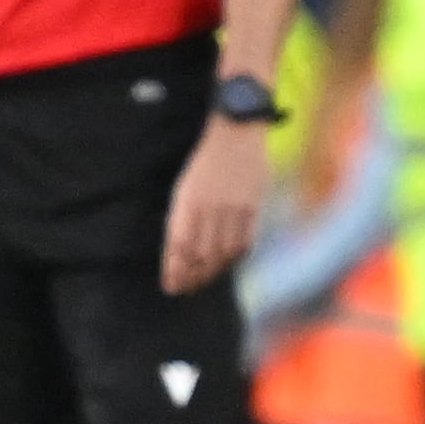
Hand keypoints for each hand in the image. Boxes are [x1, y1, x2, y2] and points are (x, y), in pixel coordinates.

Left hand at [161, 114, 269, 293]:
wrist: (236, 135)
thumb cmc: (206, 164)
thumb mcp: (185, 188)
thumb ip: (183, 220)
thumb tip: (181, 255)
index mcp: (187, 200)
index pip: (179, 245)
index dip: (175, 270)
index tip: (171, 286)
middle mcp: (209, 206)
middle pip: (201, 254)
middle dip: (192, 276)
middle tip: (187, 288)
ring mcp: (232, 208)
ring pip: (223, 253)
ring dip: (213, 271)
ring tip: (205, 279)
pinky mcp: (252, 207)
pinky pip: (244, 242)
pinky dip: (234, 257)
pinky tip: (227, 262)